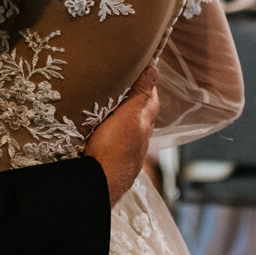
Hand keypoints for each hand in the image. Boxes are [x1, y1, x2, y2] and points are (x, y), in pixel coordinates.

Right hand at [82, 64, 158, 202]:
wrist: (101, 184)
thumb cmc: (114, 148)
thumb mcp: (128, 115)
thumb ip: (140, 94)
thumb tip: (154, 70)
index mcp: (145, 124)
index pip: (151, 99)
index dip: (149, 85)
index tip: (143, 71)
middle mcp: (142, 140)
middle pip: (145, 116)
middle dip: (139, 102)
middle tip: (129, 87)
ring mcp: (131, 154)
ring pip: (134, 132)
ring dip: (128, 120)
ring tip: (117, 110)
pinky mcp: (118, 164)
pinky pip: (121, 144)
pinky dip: (119, 136)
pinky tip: (110, 136)